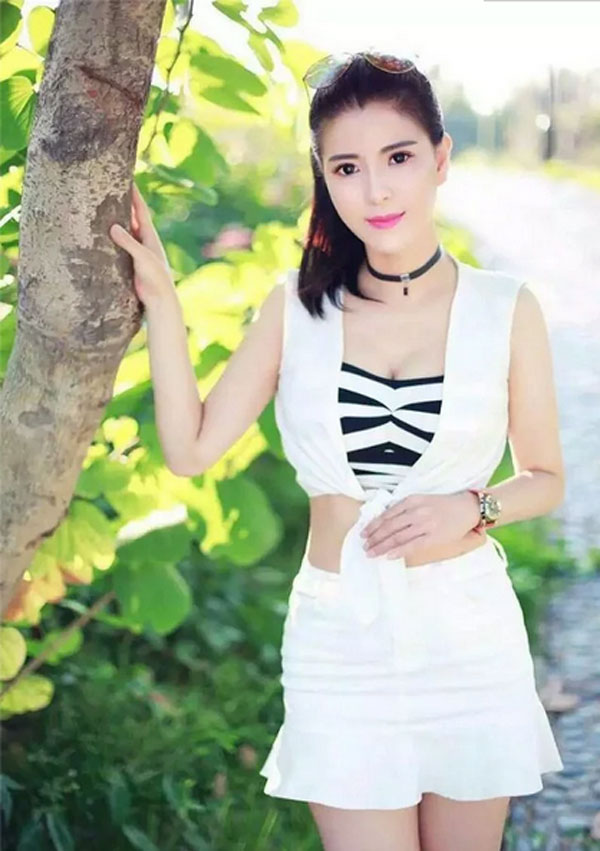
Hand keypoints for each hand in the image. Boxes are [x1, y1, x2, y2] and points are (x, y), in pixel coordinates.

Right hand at [109, 181, 174, 305]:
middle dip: (123, 204)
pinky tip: (102, 235)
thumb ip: (128, 243)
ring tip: (102, 207)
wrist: (159, 299)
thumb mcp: (142, 257)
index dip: (134, 195)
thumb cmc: (155, 278)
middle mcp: (144, 241)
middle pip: (132, 218)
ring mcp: (137, 251)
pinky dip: (112, 238)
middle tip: (110, 188)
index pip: (140, 210)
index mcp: (149, 236)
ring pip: (125, 231)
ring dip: (116, 220)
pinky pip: (120, 246)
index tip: (128, 179)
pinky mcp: (130, 262)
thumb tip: (112, 227)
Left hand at [359, 491, 481, 560]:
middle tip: (364, 546)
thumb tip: (385, 521)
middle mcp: (416, 511)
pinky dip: (399, 551)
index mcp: (411, 501)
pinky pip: (412, 545)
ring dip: (382, 546)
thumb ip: (405, 509)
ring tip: (371, 553)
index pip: (387, 515)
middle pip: (389, 527)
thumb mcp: (421, 500)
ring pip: (398, 537)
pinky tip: (388, 555)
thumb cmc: (443, 505)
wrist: (466, 508)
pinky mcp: (433, 537)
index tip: (364, 533)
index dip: (373, 525)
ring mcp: (425, 524)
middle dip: (374, 537)